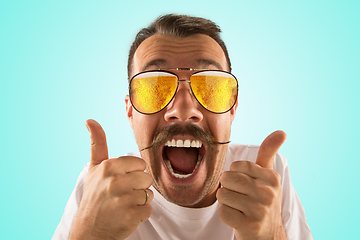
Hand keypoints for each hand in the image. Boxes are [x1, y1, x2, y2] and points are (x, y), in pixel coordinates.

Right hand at [70, 119, 153, 239]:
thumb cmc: (95, 197)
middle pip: (147, 178)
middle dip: (138, 187)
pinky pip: (148, 209)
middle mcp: (114, 181)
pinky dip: (140, 214)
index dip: (132, 173)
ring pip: (149, 194)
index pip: (140, 164)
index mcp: (109, 166)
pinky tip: (125, 216)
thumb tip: (90, 120)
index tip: (119, 181)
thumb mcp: (94, 168)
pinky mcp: (130, 216)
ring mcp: (122, 199)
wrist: (89, 231)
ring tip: (123, 205)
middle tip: (121, 195)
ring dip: (140, 201)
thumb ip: (97, 143)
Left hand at [217, 131, 286, 239]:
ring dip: (226, 201)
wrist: (268, 234)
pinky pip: (223, 211)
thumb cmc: (263, 200)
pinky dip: (226, 215)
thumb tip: (281, 132)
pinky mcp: (249, 225)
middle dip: (228, 188)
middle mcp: (268, 193)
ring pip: (222, 194)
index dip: (235, 175)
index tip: (246, 185)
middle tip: (240, 197)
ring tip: (239, 207)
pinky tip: (238, 217)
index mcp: (271, 178)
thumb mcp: (268, 177)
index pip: (236, 166)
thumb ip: (268, 153)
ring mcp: (259, 210)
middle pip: (227, 178)